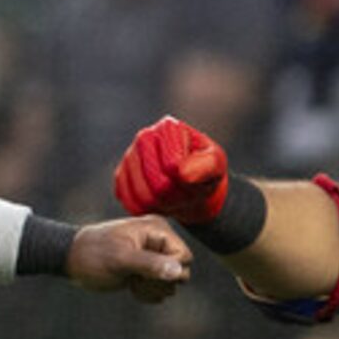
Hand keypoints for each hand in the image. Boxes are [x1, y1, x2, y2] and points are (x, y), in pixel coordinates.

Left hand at [64, 217, 192, 301]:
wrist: (72, 260)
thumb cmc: (92, 255)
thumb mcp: (119, 259)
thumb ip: (149, 264)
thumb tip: (178, 271)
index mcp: (157, 229)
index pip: (184, 257)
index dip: (169, 271)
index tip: (143, 274)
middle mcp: (158, 240)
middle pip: (182, 271)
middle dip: (160, 282)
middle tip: (135, 280)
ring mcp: (153, 254)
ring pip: (172, 282)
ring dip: (153, 289)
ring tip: (131, 282)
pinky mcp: (146, 269)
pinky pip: (162, 287)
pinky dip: (149, 293)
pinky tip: (132, 287)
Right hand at [114, 115, 228, 223]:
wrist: (192, 184)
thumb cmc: (205, 170)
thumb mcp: (216, 164)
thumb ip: (206, 166)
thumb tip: (183, 173)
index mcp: (168, 128)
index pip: (172, 166)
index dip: (187, 180)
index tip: (196, 177)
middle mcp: (144, 137)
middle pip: (157, 184)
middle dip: (177, 195)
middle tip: (187, 191)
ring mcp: (129, 157)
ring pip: (142, 197)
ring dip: (164, 204)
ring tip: (174, 195)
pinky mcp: (121, 177)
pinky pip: (131, 204)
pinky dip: (149, 209)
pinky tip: (159, 200)